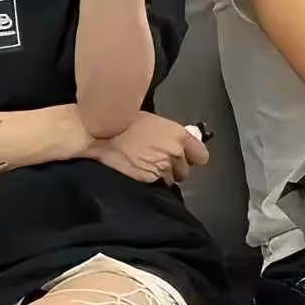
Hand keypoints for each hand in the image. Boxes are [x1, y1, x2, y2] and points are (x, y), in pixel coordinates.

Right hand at [89, 112, 208, 185]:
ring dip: (162, 176)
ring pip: (170, 179)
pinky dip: (150, 179)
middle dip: (175, 168)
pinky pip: (156, 183)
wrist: (103, 134)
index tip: (187, 159)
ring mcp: (162, 167)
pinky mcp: (149, 178)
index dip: (193, 158)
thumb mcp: (154, 121)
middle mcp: (174, 152)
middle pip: (185, 171)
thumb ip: (170, 135)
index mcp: (178, 135)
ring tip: (147, 165)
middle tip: (160, 161)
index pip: (201, 156)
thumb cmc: (124, 122)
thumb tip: (177, 144)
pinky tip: (139, 169)